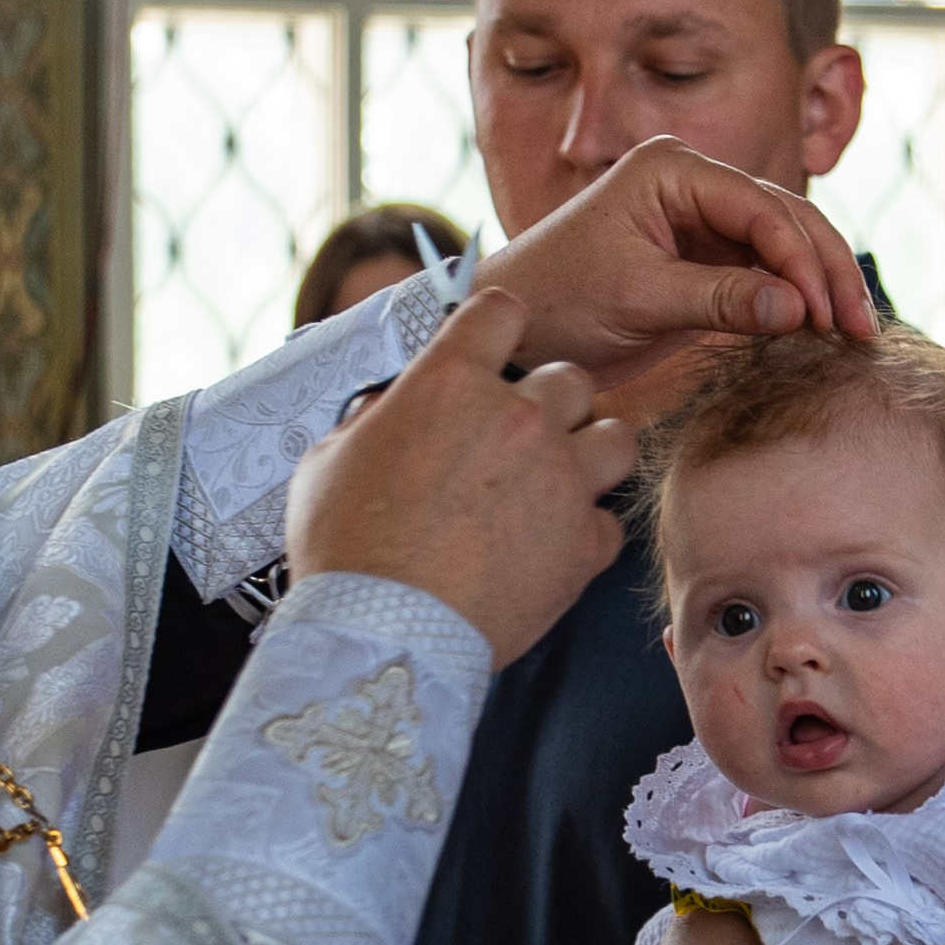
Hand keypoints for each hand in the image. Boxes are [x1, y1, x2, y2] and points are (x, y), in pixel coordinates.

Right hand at [287, 286, 631, 665]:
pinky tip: (551, 548)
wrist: (384, 635)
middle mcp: (518, 418)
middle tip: (523, 437)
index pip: (501, 310)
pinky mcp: (583, 544)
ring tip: (560, 482)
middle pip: (571, 378)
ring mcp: (561, 479)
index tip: (493, 349)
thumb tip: (388, 408)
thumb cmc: (344, 550)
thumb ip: (371, 419)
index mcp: (451, 382)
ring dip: (589, 455)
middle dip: (550, 402)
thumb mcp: (328, 462)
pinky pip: (608, 523)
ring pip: (616, 438)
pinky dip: (585, 534)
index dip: (498, 326)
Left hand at [478, 137, 876, 396]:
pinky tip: (823, 335)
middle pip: (787, 220)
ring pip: (785, 248)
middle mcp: (695, 184)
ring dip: (821, 289)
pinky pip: (765, 276)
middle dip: (828, 272)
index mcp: (673, 169)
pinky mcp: (706, 262)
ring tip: (854, 336)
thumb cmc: (558, 299)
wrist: (517, 329)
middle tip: (861, 328)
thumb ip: (718, 299)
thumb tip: (798, 310)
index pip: (761, 208)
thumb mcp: (638, 299)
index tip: (825, 313)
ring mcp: (704, 222)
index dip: (802, 261)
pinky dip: (795, 305)